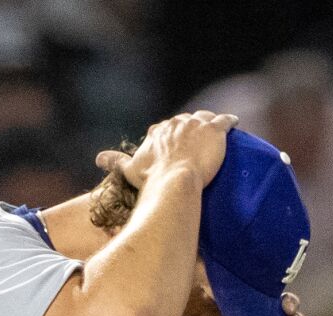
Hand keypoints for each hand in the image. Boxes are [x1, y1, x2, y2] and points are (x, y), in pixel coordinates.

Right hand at [95, 110, 238, 191]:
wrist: (175, 180)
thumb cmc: (152, 179)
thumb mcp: (131, 170)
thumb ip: (116, 162)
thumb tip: (98, 158)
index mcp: (159, 131)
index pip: (165, 129)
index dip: (169, 135)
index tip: (173, 143)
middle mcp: (176, 123)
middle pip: (185, 121)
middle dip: (189, 127)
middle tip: (196, 138)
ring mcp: (196, 124)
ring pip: (204, 117)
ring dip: (208, 121)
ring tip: (214, 129)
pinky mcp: (214, 130)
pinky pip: (224, 120)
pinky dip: (229, 120)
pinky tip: (233, 122)